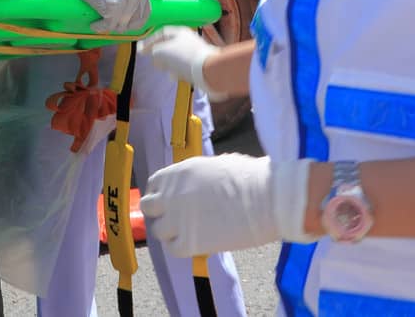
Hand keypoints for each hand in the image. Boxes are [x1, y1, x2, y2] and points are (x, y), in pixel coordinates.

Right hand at [49, 0, 164, 33]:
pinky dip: (100, 27)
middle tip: (108, 21)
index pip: (145, 13)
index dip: (133, 21)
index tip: (121, 22)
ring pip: (121, 25)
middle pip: (133, 22)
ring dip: (109, 27)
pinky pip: (108, 25)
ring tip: (99, 20)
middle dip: (121, 25)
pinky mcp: (112, 5)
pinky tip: (94, 23)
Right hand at [139, 26, 218, 95]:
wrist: (208, 70)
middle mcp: (188, 39)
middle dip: (159, 52)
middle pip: (170, 44)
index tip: (141, 50)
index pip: (160, 34)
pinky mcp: (200, 64)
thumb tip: (155, 55)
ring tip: (163, 68)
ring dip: (168, 62)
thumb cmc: (183, 57)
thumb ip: (154, 52)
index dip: (149, 42)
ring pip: (177, 55)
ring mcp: (195, 51)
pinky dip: (177, 69)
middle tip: (153, 59)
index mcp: (179, 32)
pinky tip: (174, 76)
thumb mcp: (162, 52)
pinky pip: (185, 65)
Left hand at [141, 154, 315, 256]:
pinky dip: (181, 248)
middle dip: (160, 213)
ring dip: (171, 232)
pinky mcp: (189, 242)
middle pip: (149, 207)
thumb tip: (201, 185)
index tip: (172, 201)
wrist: (266, 199)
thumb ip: (200, 177)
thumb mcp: (218, 166)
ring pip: (158, 230)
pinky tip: (196, 244)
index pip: (154, 185)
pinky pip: (173, 249)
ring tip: (189, 233)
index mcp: (179, 172)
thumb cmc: (251, 178)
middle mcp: (172, 194)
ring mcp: (178, 219)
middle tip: (177, 219)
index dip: (162, 194)